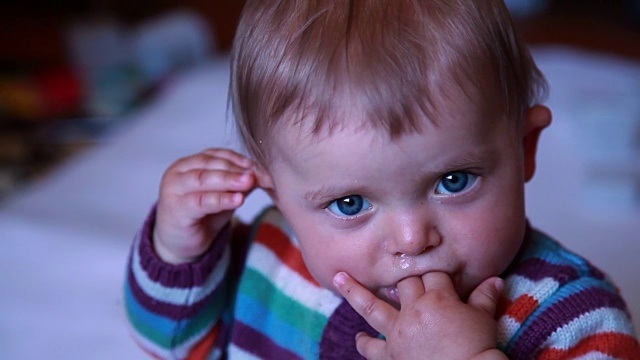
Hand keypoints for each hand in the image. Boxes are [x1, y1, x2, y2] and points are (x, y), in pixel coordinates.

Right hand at [153, 148, 255, 263]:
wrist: (180, 243)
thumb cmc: (201, 216)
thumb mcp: (223, 195)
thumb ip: (238, 183)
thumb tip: (262, 174)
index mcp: (188, 164)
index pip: (214, 155)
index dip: (236, 159)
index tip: (255, 165)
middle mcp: (177, 173)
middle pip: (209, 164)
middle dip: (234, 169)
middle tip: (254, 173)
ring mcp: (173, 190)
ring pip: (203, 179)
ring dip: (229, 180)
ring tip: (249, 182)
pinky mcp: (176, 209)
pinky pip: (202, 201)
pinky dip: (222, 199)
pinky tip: (238, 199)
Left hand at [333, 272, 506, 359]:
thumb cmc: (478, 349)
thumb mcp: (484, 320)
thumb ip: (484, 298)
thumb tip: (495, 280)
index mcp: (437, 298)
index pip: (432, 273)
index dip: (435, 272)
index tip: (435, 272)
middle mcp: (413, 311)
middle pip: (403, 283)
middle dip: (403, 278)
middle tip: (396, 269)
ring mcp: (398, 333)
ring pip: (371, 306)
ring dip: (354, 291)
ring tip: (338, 277)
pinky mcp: (391, 355)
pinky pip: (372, 347)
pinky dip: (364, 342)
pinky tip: (359, 338)